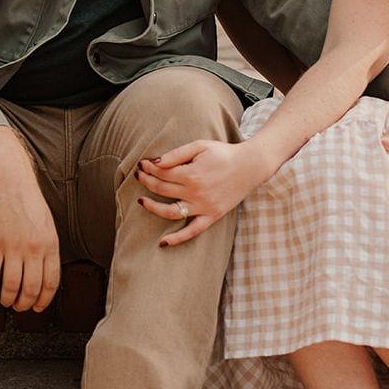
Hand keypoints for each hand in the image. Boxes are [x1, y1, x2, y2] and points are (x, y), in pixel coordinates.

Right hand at [0, 160, 59, 311]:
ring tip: (4, 300)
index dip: (43, 300)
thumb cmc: (28, 201)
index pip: (51, 282)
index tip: (36, 308)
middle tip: (18, 307)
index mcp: (50, 244)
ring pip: (11, 286)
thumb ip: (47, 248)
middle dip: (24, 304)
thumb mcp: (47, 224)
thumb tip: (44, 274)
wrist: (10, 179)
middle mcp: (34, 248)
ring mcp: (14, 246)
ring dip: (7, 299)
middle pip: (31, 289)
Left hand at [134, 138, 267, 247]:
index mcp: (192, 173)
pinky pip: (192, 232)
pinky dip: (177, 239)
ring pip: (170, 212)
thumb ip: (176, 154)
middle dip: (146, 181)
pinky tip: (162, 242)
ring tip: (141, 201)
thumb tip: (154, 162)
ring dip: (152, 207)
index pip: (161, 172)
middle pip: (161, 189)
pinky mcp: (211, 216)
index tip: (141, 164)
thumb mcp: (199, 146)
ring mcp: (203, 207)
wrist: (249, 166)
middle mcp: (195, 192)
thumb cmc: (223, 153)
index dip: (148, 168)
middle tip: (139, 176)